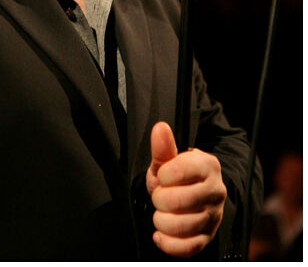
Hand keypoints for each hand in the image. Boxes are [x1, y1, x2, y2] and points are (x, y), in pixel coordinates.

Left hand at [146, 121, 226, 257]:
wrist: (192, 192)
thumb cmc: (178, 175)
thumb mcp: (168, 160)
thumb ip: (163, 147)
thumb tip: (160, 128)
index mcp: (208, 165)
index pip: (180, 171)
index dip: (163, 175)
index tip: (162, 176)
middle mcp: (216, 190)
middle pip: (180, 201)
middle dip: (160, 199)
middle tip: (161, 195)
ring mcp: (214, 215)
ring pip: (184, 226)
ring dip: (162, 221)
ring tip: (161, 213)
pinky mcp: (208, 236)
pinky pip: (189, 247)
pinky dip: (169, 243)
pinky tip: (160, 234)